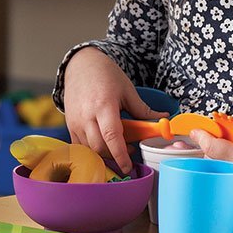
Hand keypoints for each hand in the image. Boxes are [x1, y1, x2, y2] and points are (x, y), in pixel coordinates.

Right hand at [63, 48, 165, 173]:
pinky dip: (92, 150)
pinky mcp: (70, 125)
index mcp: (104, 105)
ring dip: (104, 154)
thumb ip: (143, 109)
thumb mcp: (127, 89)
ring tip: (117, 147)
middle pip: (100, 147)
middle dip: (115, 156)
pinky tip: (103, 144)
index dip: (121, 155)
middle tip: (129, 152)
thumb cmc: (105, 75)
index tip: (128, 167)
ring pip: (89, 149)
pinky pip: (79, 146)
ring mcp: (75, 122)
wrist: (81, 65)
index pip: (112, 136)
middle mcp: (86, 116)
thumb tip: (162, 119)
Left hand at [189, 124, 232, 207]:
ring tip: (225, 154)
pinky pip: (219, 181)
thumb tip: (212, 129)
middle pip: (208, 159)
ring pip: (211, 172)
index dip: (201, 136)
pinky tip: (228, 165)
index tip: (196, 132)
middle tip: (213, 140)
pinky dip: (219, 172)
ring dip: (212, 161)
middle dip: (207, 148)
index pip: (211, 146)